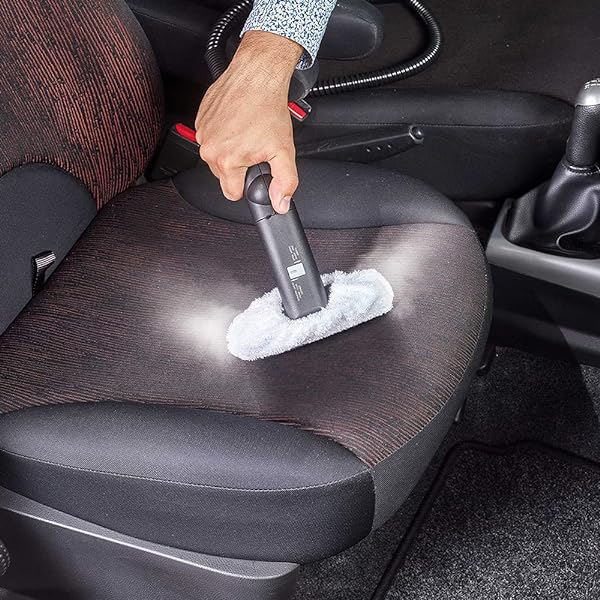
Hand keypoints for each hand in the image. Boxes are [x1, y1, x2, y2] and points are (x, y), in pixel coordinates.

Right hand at [195, 31, 303, 213]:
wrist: (256, 75)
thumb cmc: (267, 108)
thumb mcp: (284, 151)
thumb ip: (284, 182)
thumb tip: (280, 203)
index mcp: (227, 161)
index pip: (232, 193)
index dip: (247, 185)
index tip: (255, 171)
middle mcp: (210, 149)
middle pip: (224, 175)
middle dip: (240, 165)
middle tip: (255, 146)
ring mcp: (202, 133)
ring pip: (217, 157)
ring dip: (231, 149)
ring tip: (247, 132)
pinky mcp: (200, 119)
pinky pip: (212, 138)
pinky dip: (224, 133)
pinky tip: (238, 122)